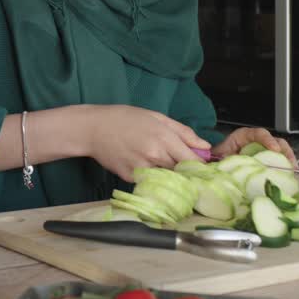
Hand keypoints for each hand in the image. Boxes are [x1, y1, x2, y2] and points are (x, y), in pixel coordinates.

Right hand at [84, 105, 210, 181]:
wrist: (93, 128)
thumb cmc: (125, 118)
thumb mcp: (157, 117)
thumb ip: (183, 132)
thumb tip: (205, 147)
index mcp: (164, 138)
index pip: (193, 161)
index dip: (200, 166)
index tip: (202, 167)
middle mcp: (155, 156)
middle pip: (182, 172)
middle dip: (185, 171)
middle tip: (182, 165)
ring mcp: (142, 169)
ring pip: (166, 179)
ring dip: (168, 174)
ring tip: (158, 162)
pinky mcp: (130, 178)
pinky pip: (148, 181)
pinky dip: (150, 176)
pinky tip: (141, 164)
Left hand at [211, 127, 297, 166]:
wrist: (216, 162)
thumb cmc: (219, 156)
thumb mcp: (220, 155)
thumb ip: (225, 158)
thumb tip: (230, 165)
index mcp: (244, 136)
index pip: (259, 133)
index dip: (268, 140)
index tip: (274, 149)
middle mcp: (257, 141)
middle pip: (276, 141)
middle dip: (285, 152)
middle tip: (289, 164)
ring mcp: (264, 150)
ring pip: (281, 151)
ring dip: (288, 160)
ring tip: (292, 171)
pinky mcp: (268, 160)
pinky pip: (280, 161)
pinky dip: (285, 167)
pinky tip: (289, 176)